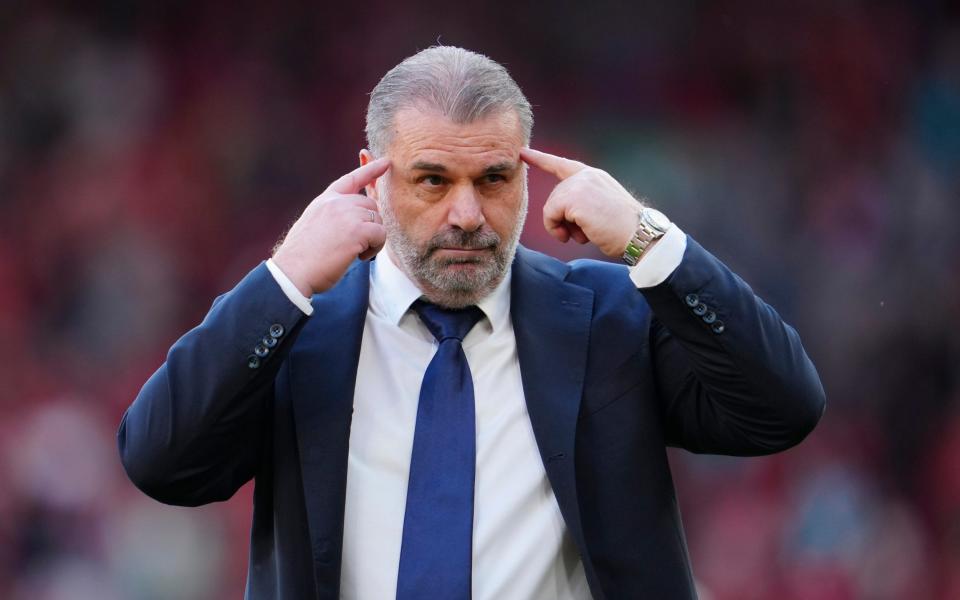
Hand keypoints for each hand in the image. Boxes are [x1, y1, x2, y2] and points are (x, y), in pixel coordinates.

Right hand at [272, 158, 389, 295]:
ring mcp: (347, 214)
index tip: (386, 162)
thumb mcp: (314, 226)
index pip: (352, 179)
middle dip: (369, 224)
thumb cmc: (302, 258)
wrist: (293, 272)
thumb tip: (352, 221)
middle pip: (370, 205)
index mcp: (325, 201)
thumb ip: (331, 216)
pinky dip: (375, 248)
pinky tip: (360, 256)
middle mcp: (336, 202)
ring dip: (372, 239)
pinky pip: (381, 234)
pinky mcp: (358, 230)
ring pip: (378, 220)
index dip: (370, 169)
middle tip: (355, 245)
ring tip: (354, 252)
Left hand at [521, 147, 641, 258]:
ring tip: (582, 235)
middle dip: (562, 219)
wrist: (639, 234)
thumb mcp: (601, 207)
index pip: (561, 165)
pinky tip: (574, 236)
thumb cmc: (622, 229)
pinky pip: (550, 215)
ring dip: (560, 226)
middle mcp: (585, 176)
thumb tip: (559, 214)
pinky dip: (556, 229)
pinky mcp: (574, 197)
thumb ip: (581, 202)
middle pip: (554, 197)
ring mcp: (579, 184)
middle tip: (580, 233)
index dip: (540, 159)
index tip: (523, 152)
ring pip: (550, 207)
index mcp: (593, 176)